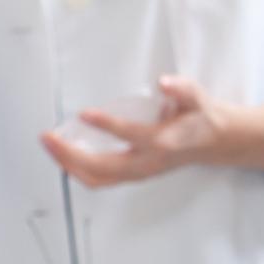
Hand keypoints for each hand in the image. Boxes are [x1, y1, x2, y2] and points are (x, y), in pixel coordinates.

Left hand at [42, 74, 248, 186]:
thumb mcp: (198, 97)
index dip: (106, 125)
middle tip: (48, 137)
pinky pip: (100, 180)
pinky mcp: (134, 175)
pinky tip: (64, 155)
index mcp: (165, 142)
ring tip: (51, 146)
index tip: (84, 113)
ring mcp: (140, 172)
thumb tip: (163, 83)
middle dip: (71, 154)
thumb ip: (182, 89)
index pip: (131, 136)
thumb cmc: (201, 117)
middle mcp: (150, 162)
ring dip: (69, 165)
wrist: (214, 141)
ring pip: (98, 178)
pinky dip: (78, 170)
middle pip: (104, 167)